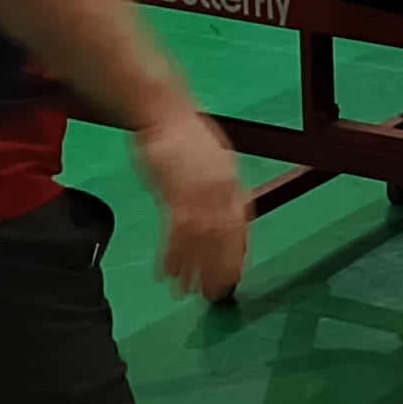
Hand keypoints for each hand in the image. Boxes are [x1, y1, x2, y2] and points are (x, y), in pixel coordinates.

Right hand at [134, 103, 252, 299]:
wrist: (162, 108)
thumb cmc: (181, 134)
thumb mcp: (209, 161)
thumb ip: (215, 189)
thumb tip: (216, 218)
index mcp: (231, 180)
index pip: (240, 226)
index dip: (236, 254)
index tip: (232, 277)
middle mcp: (220, 187)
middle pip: (224, 239)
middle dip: (217, 270)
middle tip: (211, 295)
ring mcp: (198, 190)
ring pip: (200, 241)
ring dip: (192, 270)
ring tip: (185, 292)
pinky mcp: (173, 191)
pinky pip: (175, 233)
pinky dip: (172, 256)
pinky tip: (166, 273)